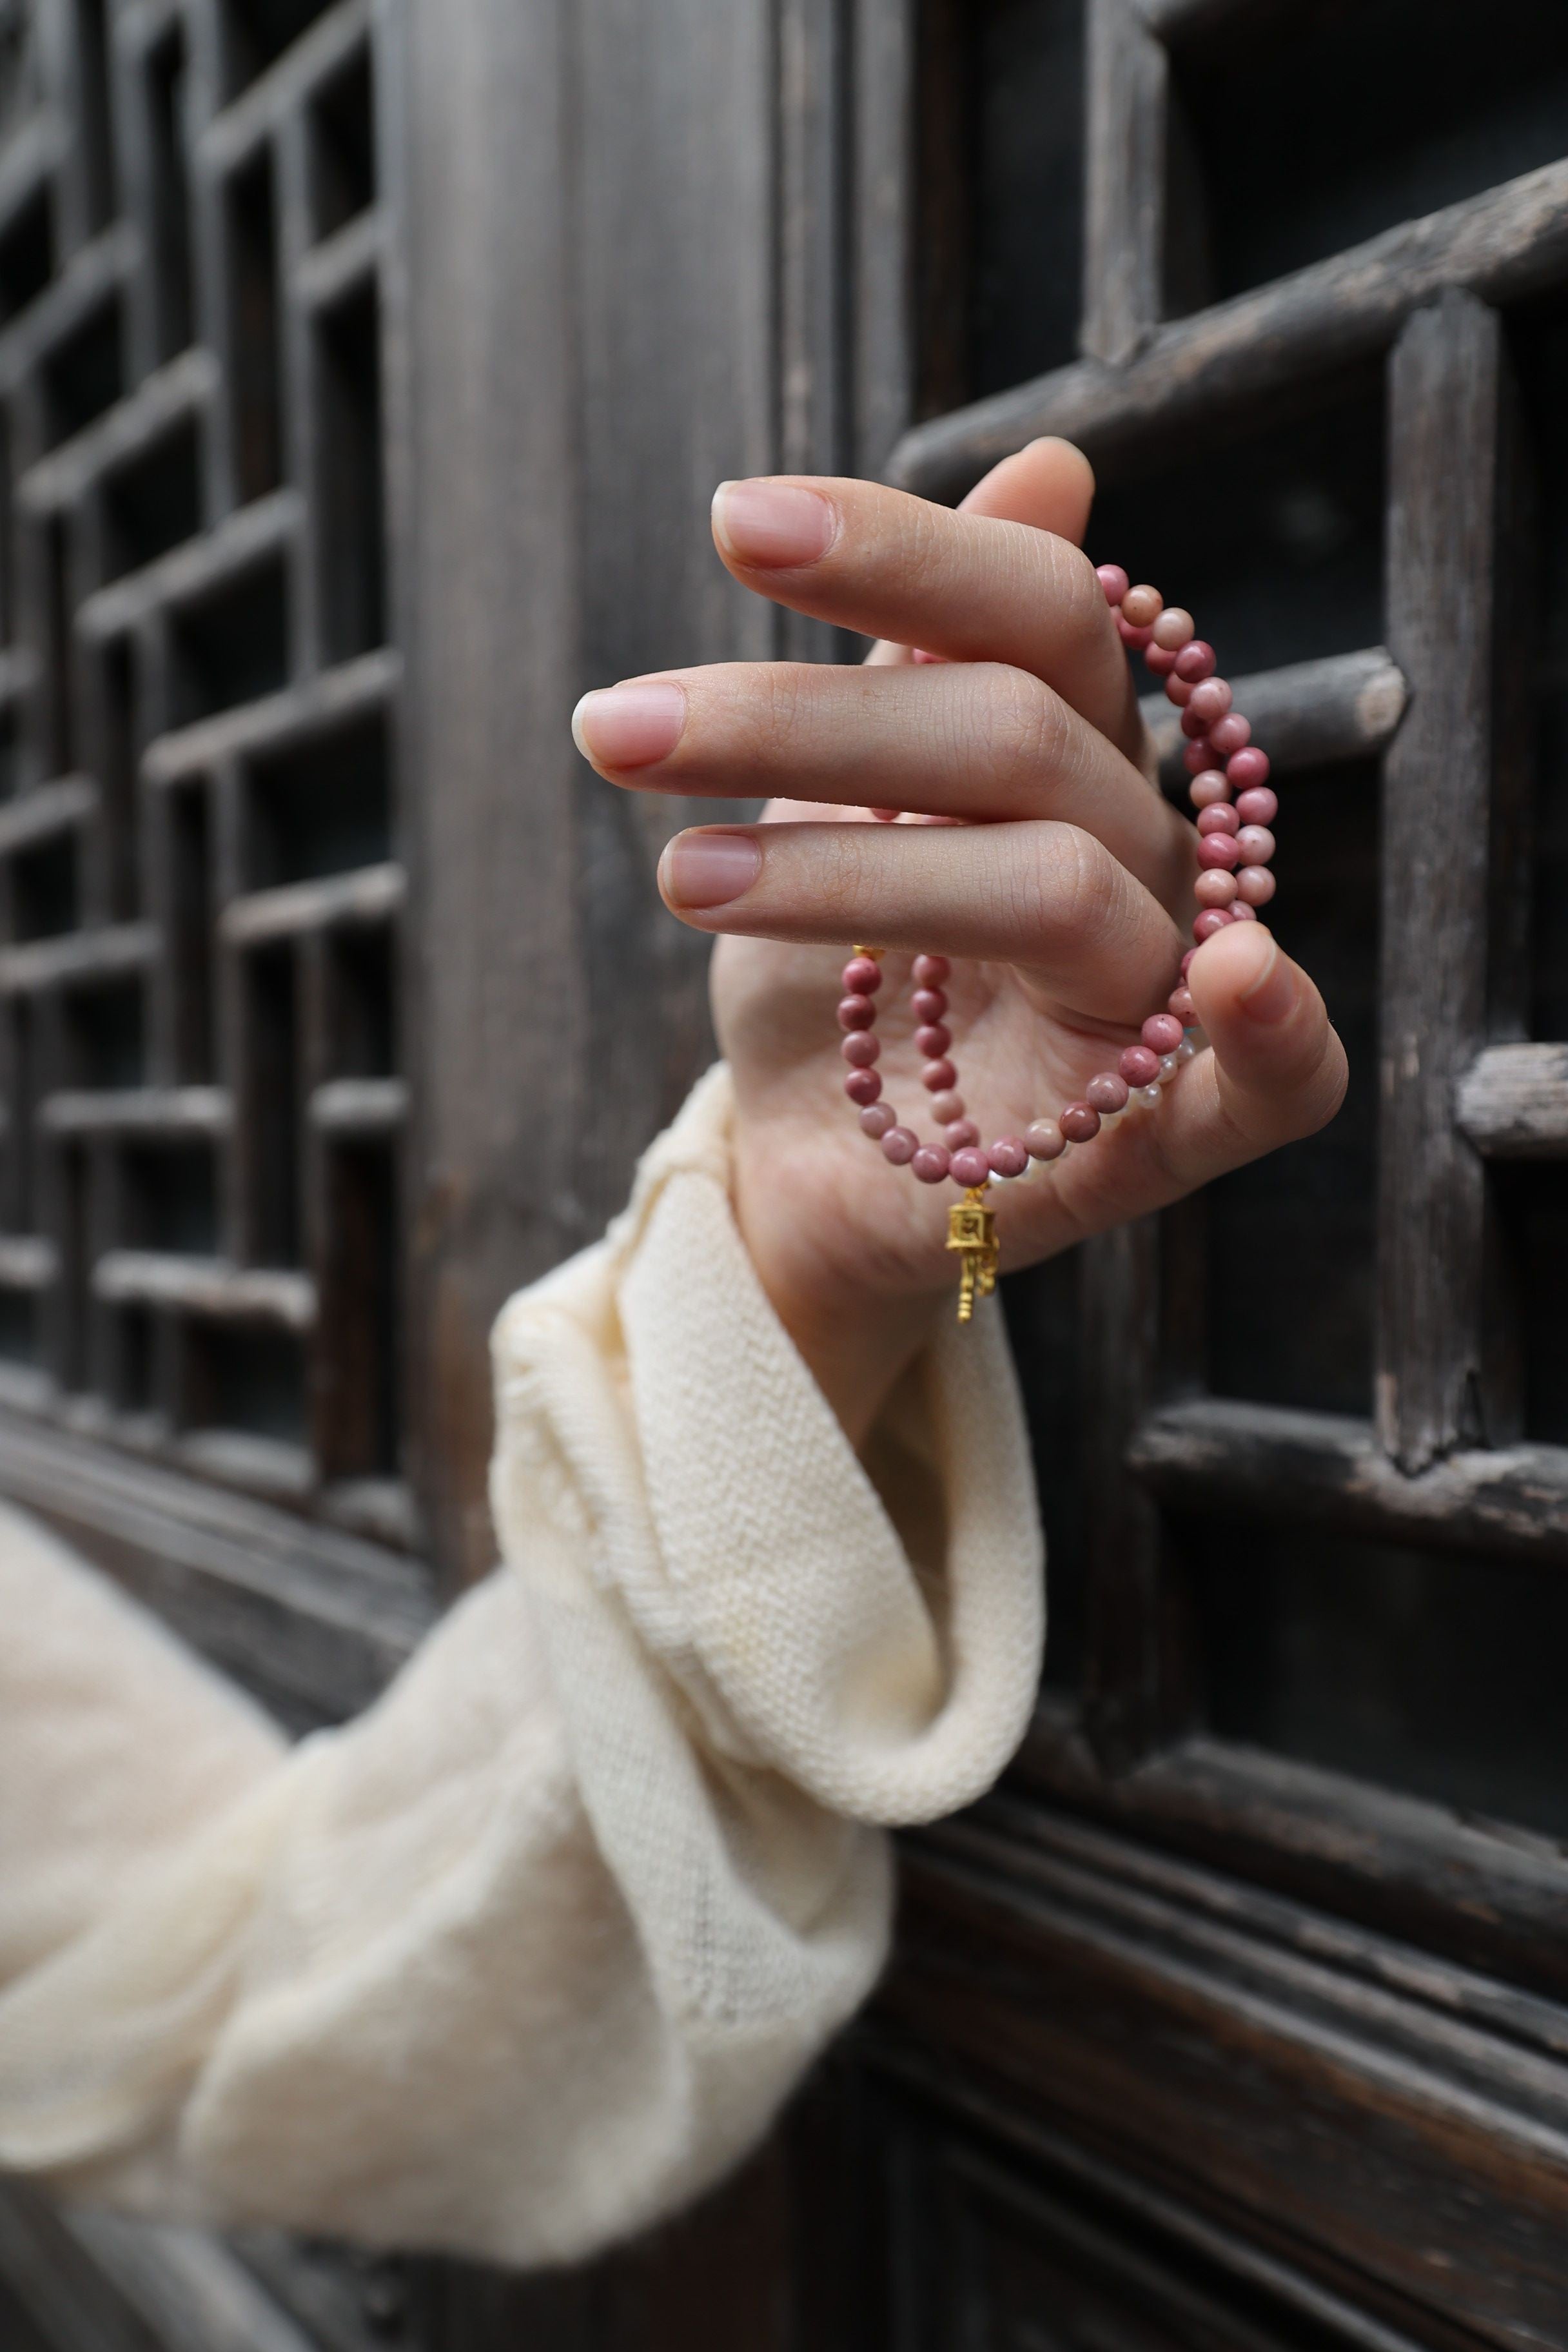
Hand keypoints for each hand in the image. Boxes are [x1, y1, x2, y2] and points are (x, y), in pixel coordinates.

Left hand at [571, 440, 1346, 1440]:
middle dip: (800, 722)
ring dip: (847, 870)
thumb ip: (935, 650)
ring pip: (1046, 883)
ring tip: (676, 876)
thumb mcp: (853, 794)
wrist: (802, 1163)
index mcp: (1079, 750)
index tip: (729, 518)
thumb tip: (1053, 462)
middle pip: (1013, 735)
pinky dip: (1276, 1034)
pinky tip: (1248, 978)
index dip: (900, 552)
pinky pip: (1270, 1088)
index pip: (1035, 610)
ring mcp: (1152, 991)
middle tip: (616, 729)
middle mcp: (1140, 850)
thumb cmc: (835, 971)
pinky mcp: (1153, 1137)